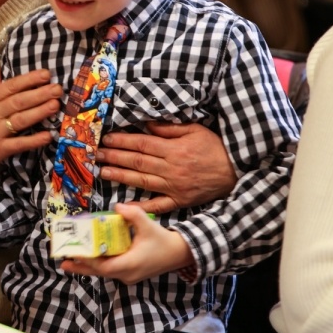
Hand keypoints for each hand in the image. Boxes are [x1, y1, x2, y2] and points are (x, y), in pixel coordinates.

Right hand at [0, 67, 61, 173]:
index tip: (46, 74)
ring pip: (20, 120)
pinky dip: (33, 140)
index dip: (29, 80)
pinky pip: (18, 144)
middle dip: (40, 94)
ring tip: (55, 105)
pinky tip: (48, 136)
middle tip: (58, 88)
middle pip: (18, 101)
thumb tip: (0, 70)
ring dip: (39, 112)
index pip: (11, 87)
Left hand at [60, 203, 192, 283]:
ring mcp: (128, 276)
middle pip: (99, 272)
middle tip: (63, 262)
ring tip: (69, 262)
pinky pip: (110, 270)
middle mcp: (126, 274)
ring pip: (104, 272)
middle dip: (81, 267)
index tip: (74, 253)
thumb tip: (117, 206)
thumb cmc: (163, 241)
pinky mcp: (130, 273)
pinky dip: (98, 264)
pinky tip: (90, 258)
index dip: (88, 260)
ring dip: (88, 266)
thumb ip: (132, 214)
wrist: (179, 254)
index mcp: (129, 264)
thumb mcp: (148, 225)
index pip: (103, 265)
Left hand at [97, 121, 235, 213]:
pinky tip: (125, 205)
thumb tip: (147, 125)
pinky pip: (157, 205)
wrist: (235, 172)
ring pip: (142, 181)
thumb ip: (170, 129)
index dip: (123, 141)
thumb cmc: (214, 148)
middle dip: (115, 157)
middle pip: (138, 161)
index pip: (142, 144)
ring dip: (121, 176)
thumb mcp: (195, 130)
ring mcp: (174, 187)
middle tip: (97, 154)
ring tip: (103, 172)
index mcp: (174, 150)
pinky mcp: (179, 201)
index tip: (107, 139)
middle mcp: (171, 169)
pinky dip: (141, 206)